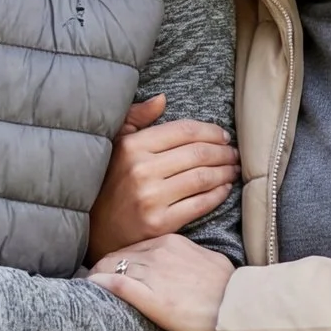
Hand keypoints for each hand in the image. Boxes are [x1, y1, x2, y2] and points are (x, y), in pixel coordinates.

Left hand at [87, 233, 233, 330]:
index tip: (113, 266)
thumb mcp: (211, 261)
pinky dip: (98, 283)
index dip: (121, 257)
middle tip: (94, 274)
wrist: (238, 309)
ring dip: (98, 274)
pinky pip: (114, 284)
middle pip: (119, 255)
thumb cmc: (231, 289)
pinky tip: (89, 285)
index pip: (136, 245)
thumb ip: (190, 257)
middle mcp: (159, 253)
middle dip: (104, 265)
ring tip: (89, 282)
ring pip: (112, 267)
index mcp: (173, 242)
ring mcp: (153, 274)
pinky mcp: (149, 297)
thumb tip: (184, 263)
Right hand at [88, 95, 239, 262]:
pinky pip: (200, 204)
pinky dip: (218, 194)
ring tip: (233, 169)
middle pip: (198, 154)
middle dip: (223, 152)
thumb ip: (136, 117)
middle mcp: (141, 170)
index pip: (183, 131)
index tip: (223, 136)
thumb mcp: (115, 144)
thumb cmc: (109, 183)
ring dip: (225, 171)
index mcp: (132, 146)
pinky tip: (225, 189)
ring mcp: (151, 199)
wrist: (96, 232)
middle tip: (233, 153)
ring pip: (203, 178)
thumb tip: (162, 99)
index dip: (210, 131)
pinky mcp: (160, 224)